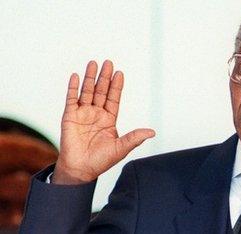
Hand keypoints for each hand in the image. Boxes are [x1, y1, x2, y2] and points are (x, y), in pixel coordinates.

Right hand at [52, 60, 154, 184]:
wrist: (81, 170)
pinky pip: (71, 99)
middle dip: (105, 77)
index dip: (117, 86)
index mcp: (109, 119)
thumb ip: (135, 138)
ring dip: (90, 78)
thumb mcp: (121, 148)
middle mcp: (96, 114)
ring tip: (93, 63)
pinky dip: (73, 87)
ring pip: (87, 91)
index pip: (114, 98)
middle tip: (109, 62)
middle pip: (101, 91)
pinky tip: (76, 76)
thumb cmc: (101, 161)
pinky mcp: (69, 116)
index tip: (120, 73)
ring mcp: (83, 114)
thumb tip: (152, 132)